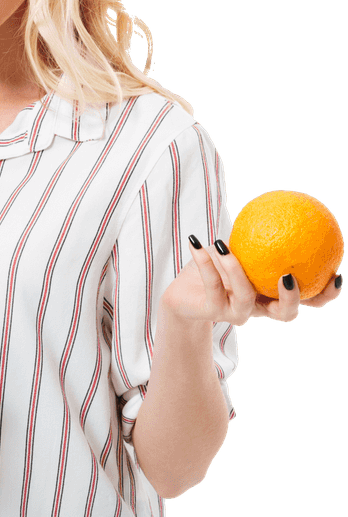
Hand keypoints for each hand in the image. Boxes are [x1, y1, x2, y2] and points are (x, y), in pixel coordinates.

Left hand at [161, 235, 341, 327]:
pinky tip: (196, 240)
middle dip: (291, 298)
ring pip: (244, 297)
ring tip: (225, 247)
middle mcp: (258, 308)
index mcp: (272, 295)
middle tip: (288, 275)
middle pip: (285, 313)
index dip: (325, 294)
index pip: (307, 300)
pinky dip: (203, 260)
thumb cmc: (215, 269)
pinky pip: (211, 284)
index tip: (336, 274)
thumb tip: (277, 203)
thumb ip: (258, 236)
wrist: (184, 295)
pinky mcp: (212, 311)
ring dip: (234, 270)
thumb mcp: (239, 250)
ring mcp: (235, 313)